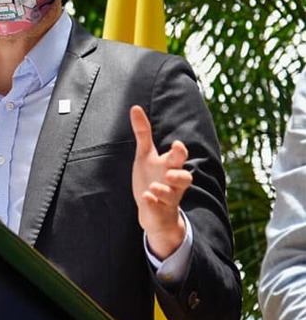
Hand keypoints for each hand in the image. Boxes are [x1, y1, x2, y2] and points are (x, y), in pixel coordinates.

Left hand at [130, 105, 192, 258]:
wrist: (153, 211)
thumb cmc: (152, 177)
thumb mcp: (146, 155)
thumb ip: (143, 133)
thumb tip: (135, 107)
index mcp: (170, 167)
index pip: (180, 158)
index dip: (180, 152)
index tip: (176, 144)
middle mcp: (173, 183)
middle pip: (185, 178)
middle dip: (180, 174)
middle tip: (169, 172)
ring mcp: (168, 199)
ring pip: (173, 196)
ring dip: (164, 190)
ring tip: (153, 187)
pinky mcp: (160, 212)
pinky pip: (160, 210)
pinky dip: (153, 203)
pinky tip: (146, 197)